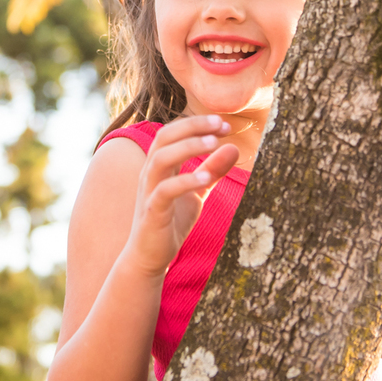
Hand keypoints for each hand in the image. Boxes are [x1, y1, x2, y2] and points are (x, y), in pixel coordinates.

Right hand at [122, 115, 239, 276]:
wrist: (149, 256)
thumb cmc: (171, 221)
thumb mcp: (197, 192)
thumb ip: (212, 170)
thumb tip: (233, 147)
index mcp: (159, 165)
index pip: (173, 132)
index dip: (197, 124)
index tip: (225, 124)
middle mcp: (150, 173)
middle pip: (164, 137)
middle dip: (193, 126)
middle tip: (221, 125)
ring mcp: (149, 192)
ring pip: (161, 159)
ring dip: (188, 147)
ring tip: (215, 144)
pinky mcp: (152, 212)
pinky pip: (164, 191)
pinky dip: (185, 181)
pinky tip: (206, 179)